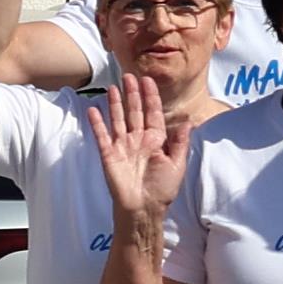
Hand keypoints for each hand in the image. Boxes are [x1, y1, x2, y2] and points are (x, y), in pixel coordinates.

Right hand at [94, 68, 193, 226]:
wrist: (143, 208)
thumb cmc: (162, 189)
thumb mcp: (177, 164)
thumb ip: (180, 142)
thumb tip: (189, 121)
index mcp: (156, 140)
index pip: (153, 113)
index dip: (150, 97)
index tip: (148, 80)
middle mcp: (138, 140)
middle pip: (134, 111)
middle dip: (132, 93)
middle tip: (128, 75)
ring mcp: (122, 146)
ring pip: (118, 119)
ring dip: (115, 103)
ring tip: (112, 86)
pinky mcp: (109, 154)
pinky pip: (102, 135)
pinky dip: (97, 123)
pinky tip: (93, 109)